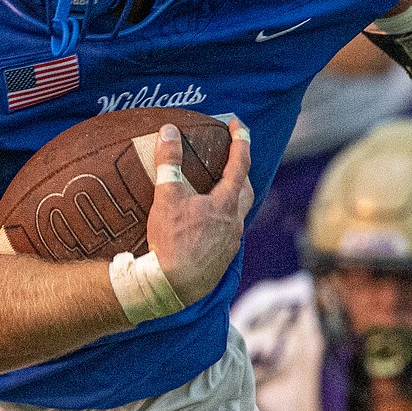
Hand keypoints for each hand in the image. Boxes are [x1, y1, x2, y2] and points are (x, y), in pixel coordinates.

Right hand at [146, 117, 253, 304]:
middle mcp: (235, 223)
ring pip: (237, 213)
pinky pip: (227, 232)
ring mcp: (230, 243)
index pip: (239, 164)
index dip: (240, 141)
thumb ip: (169, 161)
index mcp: (226, 204)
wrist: (172, 286)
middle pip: (244, 190)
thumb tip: (168, 131)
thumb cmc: (171, 241)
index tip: (237, 124)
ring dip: (229, 198)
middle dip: (239, 171)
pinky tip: (204, 223)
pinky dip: (220, 220)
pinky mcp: (222, 259)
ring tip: (214, 191)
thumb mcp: (166, 197)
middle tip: (228, 159)